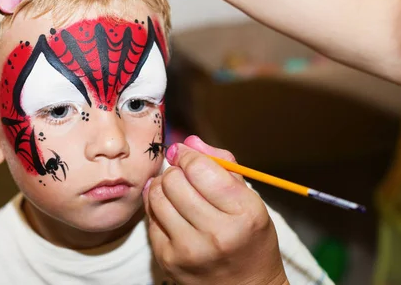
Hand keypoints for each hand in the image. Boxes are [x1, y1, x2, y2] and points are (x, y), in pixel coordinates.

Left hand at [142, 135, 287, 284]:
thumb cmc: (249, 239)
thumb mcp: (250, 200)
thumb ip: (222, 166)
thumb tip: (189, 141)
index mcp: (244, 213)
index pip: (200, 169)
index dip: (187, 155)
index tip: (184, 153)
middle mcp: (217, 233)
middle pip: (174, 180)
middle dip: (176, 171)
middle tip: (183, 175)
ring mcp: (189, 249)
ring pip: (157, 196)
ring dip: (163, 186)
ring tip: (175, 191)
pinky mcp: (168, 259)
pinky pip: (150, 218)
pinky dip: (157, 208)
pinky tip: (170, 210)